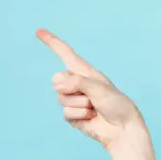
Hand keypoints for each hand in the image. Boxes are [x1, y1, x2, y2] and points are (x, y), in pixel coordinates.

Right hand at [37, 28, 143, 149]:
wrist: (122, 128)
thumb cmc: (116, 104)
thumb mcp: (98, 87)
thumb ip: (76, 81)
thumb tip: (56, 84)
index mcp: (86, 72)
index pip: (65, 53)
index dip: (52, 42)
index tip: (38, 31)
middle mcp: (77, 83)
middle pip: (57, 80)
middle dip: (72, 88)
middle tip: (91, 96)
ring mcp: (73, 99)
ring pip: (61, 98)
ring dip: (80, 104)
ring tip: (94, 107)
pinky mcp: (72, 115)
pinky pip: (65, 113)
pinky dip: (80, 115)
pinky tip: (91, 117)